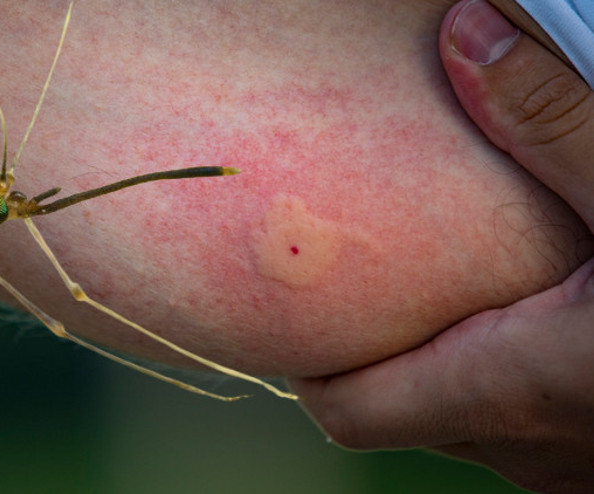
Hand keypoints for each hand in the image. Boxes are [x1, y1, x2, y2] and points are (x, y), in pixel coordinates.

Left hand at [290, 1, 593, 491]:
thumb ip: (558, 121)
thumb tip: (467, 39)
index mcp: (516, 390)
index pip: (349, 410)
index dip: (307, 364)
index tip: (293, 308)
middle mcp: (532, 450)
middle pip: (401, 411)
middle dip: (375, 349)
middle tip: (365, 275)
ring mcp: (577, 466)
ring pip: (467, 419)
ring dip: (445, 358)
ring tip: (444, 284)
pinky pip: (528, 424)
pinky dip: (507, 372)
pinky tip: (537, 312)